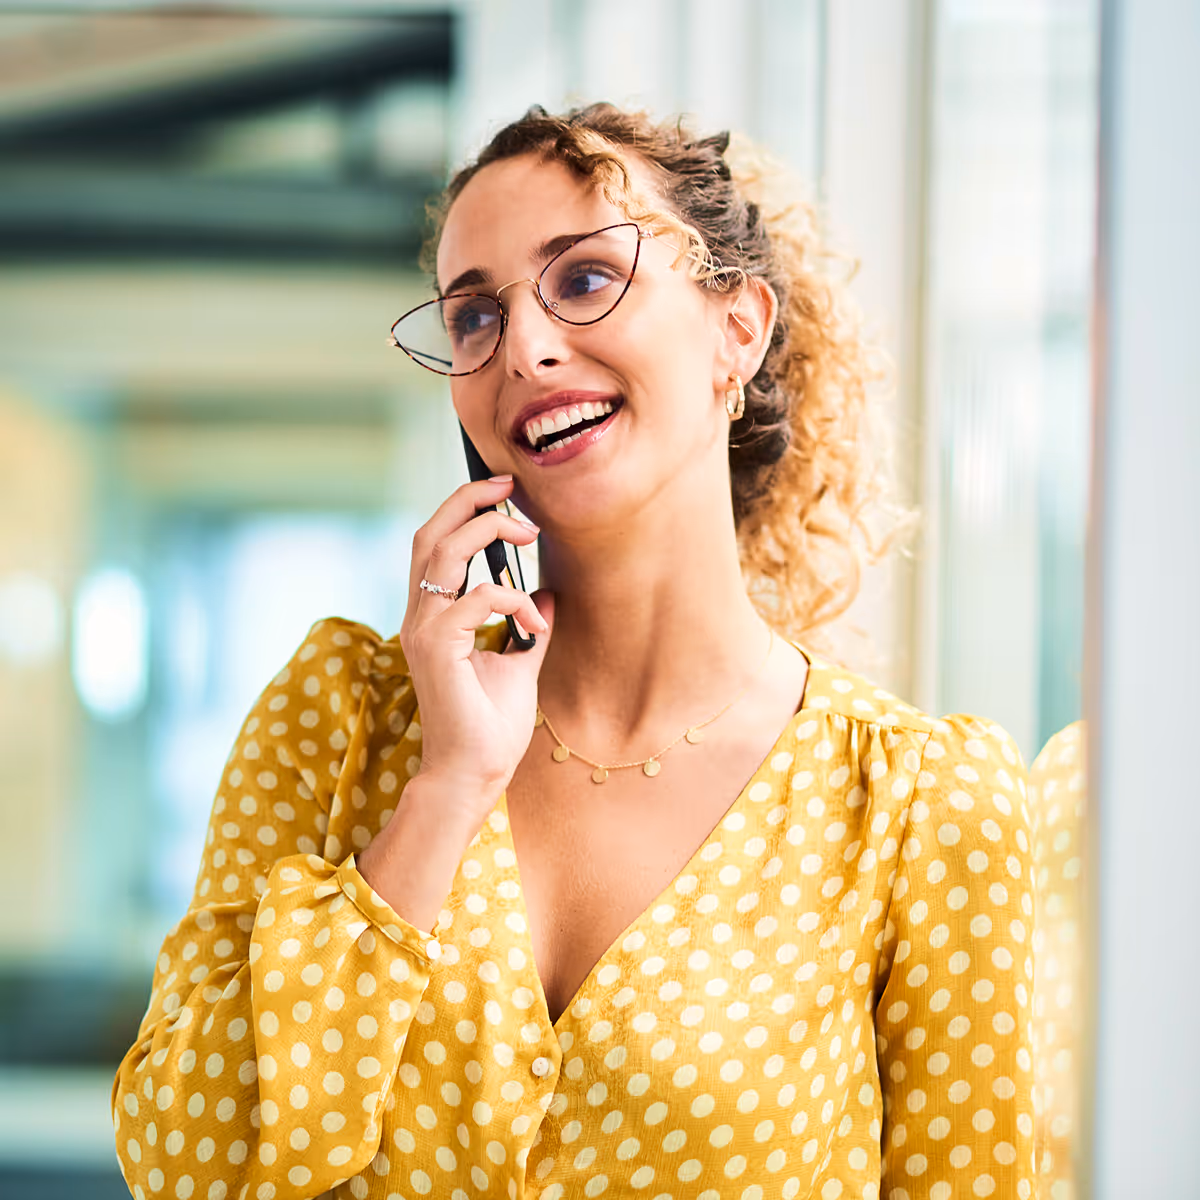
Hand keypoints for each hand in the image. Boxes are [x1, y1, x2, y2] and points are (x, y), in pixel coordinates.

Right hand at [398, 476, 553, 815]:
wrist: (474, 774)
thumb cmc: (490, 727)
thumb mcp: (519, 664)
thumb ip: (529, 626)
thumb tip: (549, 593)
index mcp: (432, 617)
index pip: (435, 544)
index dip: (464, 510)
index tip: (505, 495)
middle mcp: (420, 618)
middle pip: (429, 534)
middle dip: (468, 501)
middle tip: (510, 489)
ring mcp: (423, 632)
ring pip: (443, 553)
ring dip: (487, 533)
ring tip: (527, 535)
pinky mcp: (437, 649)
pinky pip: (474, 599)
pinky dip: (511, 599)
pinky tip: (534, 622)